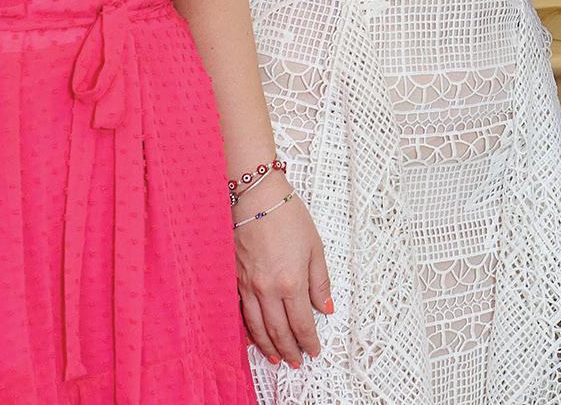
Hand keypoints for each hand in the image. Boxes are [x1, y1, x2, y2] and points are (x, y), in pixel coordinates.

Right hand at [235, 184, 332, 368]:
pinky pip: (241, 313)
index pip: (302, 323)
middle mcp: (267, 289)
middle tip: (297, 361)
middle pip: (279, 331)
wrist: (255, 198)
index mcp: (291, 281)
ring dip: (268, 346)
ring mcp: (247, 286)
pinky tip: (254, 337)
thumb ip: (320, 281)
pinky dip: (249, 330)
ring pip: (258, 327)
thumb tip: (326, 307)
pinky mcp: (234, 280)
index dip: (309, 341)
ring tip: (277, 357)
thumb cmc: (286, 216)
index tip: (314, 350)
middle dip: (289, 350)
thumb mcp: (315, 247)